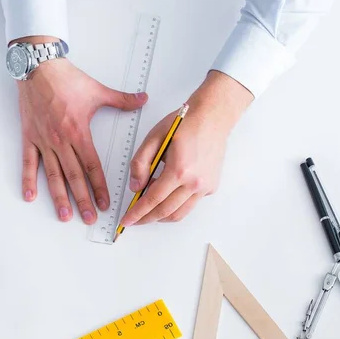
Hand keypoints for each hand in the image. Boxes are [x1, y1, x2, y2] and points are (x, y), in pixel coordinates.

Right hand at [17, 36, 147, 223]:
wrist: (38, 67)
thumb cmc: (66, 79)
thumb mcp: (97, 90)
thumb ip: (122, 100)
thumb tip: (143, 99)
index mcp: (78, 133)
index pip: (92, 167)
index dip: (99, 187)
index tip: (106, 203)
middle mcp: (60, 141)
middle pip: (74, 177)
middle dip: (83, 200)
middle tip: (90, 218)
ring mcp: (43, 141)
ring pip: (52, 176)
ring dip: (59, 197)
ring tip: (64, 215)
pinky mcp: (29, 138)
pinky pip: (28, 163)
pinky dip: (28, 181)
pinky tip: (30, 197)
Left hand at [120, 70, 252, 225]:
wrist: (212, 118)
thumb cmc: (185, 123)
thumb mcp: (154, 138)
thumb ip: (140, 163)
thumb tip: (135, 187)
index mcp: (179, 170)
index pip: (153, 200)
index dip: (137, 212)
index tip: (127, 220)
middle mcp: (195, 182)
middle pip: (166, 211)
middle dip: (147, 219)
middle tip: (135, 220)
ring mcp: (205, 187)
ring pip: (180, 213)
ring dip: (162, 216)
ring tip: (150, 211)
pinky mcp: (211, 187)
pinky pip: (190, 203)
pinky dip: (177, 204)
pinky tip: (169, 194)